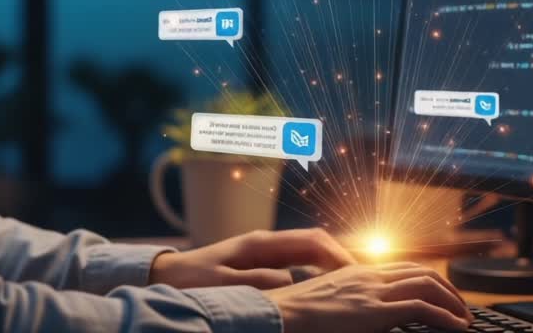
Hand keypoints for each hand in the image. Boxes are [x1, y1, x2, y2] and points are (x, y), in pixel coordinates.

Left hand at [149, 228, 355, 288]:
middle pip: (317, 243)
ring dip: (332, 265)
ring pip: (310, 253)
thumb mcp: (225, 283)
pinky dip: (318, 272)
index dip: (338, 256)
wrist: (166, 276)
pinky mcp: (261, 263)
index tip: (357, 274)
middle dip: (343, 258)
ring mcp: (265, 252)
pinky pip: (299, 264)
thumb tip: (291, 281)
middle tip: (366, 281)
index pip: (312, 241)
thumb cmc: (192, 281)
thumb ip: (257, 281)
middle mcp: (267, 243)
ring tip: (354, 285)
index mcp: (262, 243)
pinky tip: (326, 291)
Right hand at [266, 262, 471, 332]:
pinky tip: (457, 327)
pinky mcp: (374, 311)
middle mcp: (370, 275)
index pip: (405, 268)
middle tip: (462, 307)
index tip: (443, 294)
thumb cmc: (296, 314)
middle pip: (423, 272)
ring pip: (428, 285)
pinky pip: (421, 309)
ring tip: (465, 319)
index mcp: (359, 272)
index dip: (430, 279)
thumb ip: (350, 302)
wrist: (280, 315)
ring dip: (453, 302)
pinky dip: (445, 317)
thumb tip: (361, 314)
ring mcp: (373, 291)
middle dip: (448, 288)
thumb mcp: (328, 301)